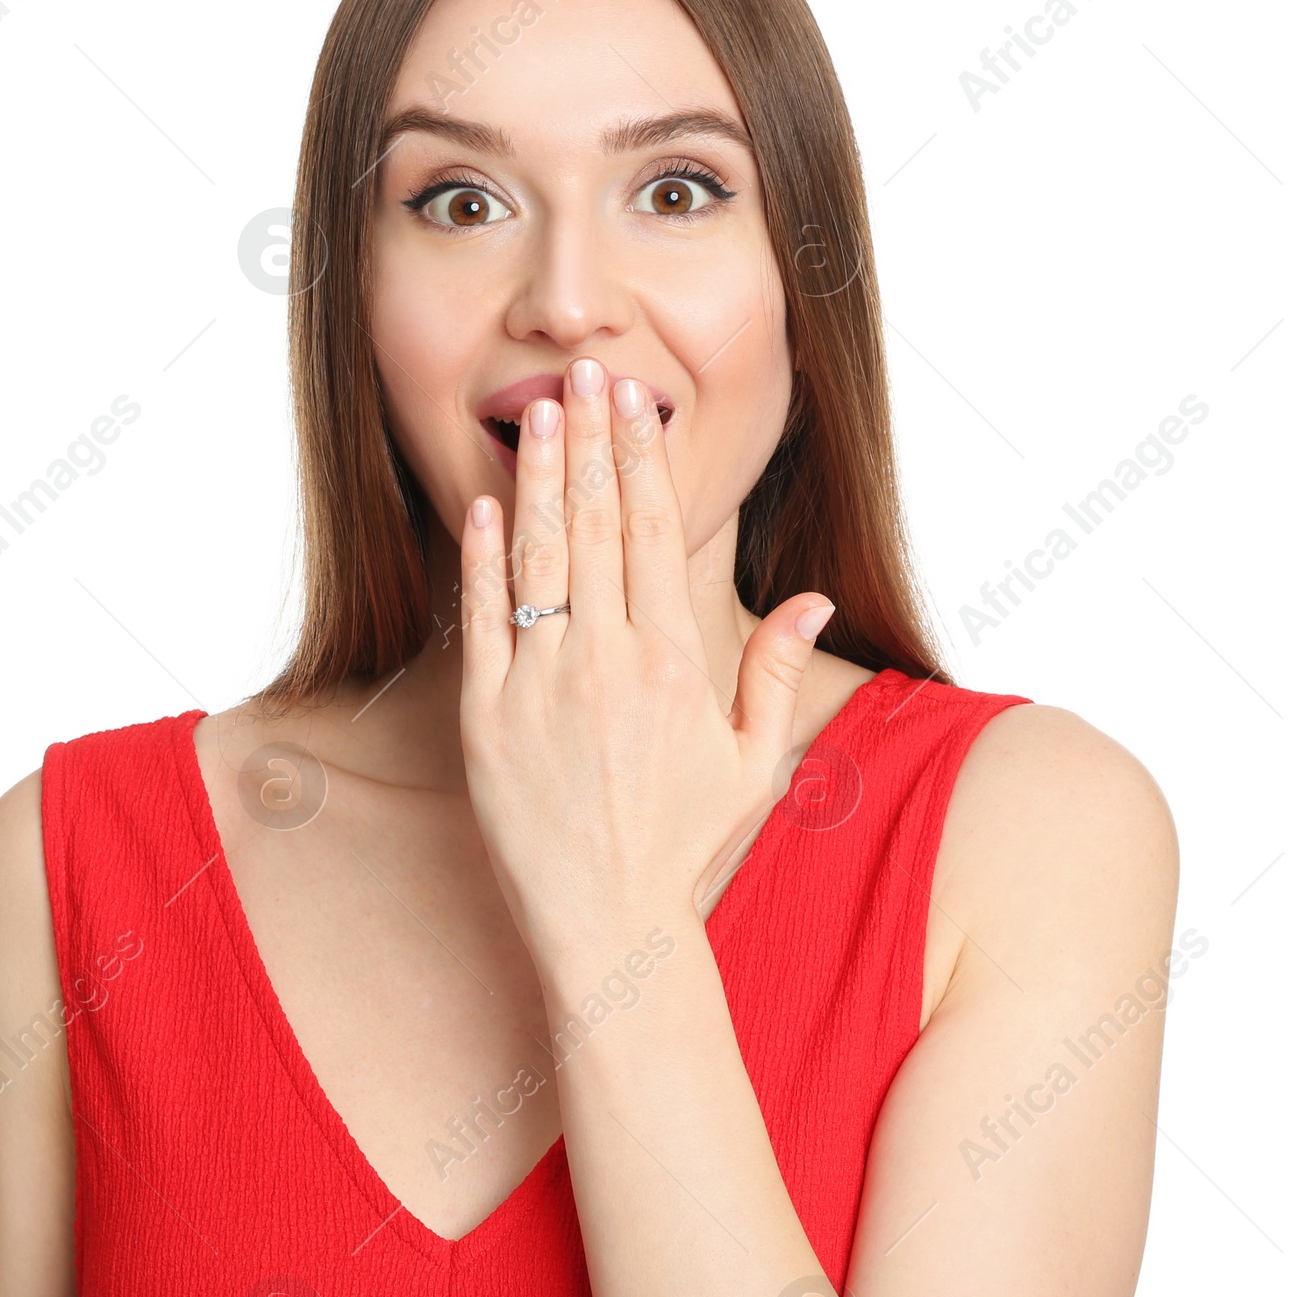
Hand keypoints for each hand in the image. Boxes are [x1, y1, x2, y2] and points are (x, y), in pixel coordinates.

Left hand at [458, 355, 834, 982]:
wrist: (606, 922)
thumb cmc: (682, 840)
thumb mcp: (751, 760)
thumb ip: (775, 670)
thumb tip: (816, 597)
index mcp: (673, 660)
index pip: (654, 532)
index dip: (641, 459)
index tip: (634, 403)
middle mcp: (607, 660)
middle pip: (596, 526)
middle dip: (591, 441)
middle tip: (583, 373)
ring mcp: (540, 685)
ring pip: (539, 559)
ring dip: (541, 480)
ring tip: (540, 413)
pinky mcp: (486, 716)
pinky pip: (480, 621)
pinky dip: (481, 560)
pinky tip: (484, 505)